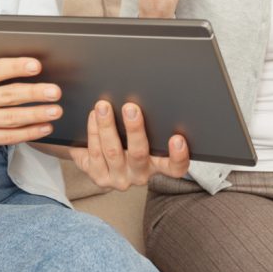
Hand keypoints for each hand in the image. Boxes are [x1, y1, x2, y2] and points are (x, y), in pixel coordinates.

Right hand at [0, 5, 63, 151]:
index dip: (16, 67)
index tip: (37, 64)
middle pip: (6, 95)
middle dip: (33, 93)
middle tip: (56, 90)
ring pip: (10, 119)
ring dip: (35, 114)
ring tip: (57, 109)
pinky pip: (7, 137)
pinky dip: (28, 133)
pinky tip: (45, 127)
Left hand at [68, 101, 189, 190]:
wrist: (104, 164)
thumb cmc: (130, 143)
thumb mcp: (146, 137)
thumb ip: (150, 124)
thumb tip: (147, 94)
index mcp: (158, 165)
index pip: (175, 167)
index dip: (179, 155)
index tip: (177, 138)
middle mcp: (140, 174)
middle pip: (139, 154)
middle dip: (134, 129)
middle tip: (130, 108)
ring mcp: (119, 178)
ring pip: (113, 152)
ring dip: (107, 126)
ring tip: (103, 107)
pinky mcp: (100, 177)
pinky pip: (95, 153)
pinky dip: (94, 132)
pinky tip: (93, 116)